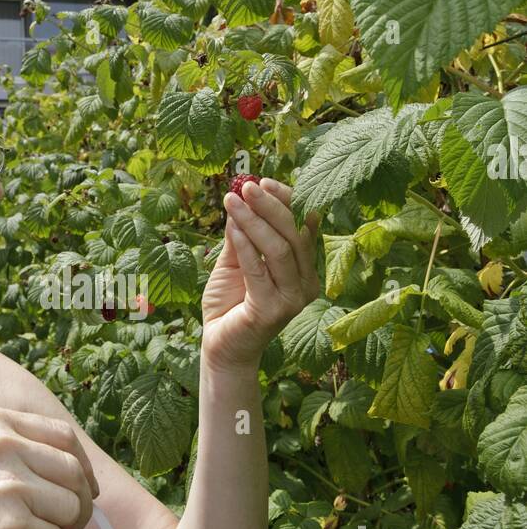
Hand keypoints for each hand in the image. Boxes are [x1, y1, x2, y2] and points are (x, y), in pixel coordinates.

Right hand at [0, 406, 99, 528]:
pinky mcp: (13, 525)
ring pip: (72, 507)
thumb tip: (76, 468)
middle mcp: (2, 445)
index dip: (80, 464)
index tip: (83, 486)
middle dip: (79, 503)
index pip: (62, 435)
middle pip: (74, 471)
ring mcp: (8, 484)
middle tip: (65, 525)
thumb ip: (14, 452)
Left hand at [201, 178, 320, 372]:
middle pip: (294, 235)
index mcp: (305, 270)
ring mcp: (293, 300)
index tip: (264, 181)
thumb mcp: (235, 260)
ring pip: (279, 249)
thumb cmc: (229, 303)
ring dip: (255, 221)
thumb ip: (242, 233)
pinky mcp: (273, 311)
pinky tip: (233, 225)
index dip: (287, 201)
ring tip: (233, 200)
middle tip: (247, 185)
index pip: (303, 227)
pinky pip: (259, 269)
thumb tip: (242, 195)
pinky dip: (245, 244)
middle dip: (270, 206)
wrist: (221, 347)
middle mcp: (306, 284)